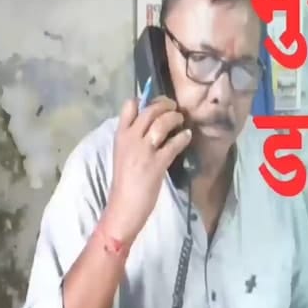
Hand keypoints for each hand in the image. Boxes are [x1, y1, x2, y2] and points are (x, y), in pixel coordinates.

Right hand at [100, 96, 191, 244]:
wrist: (123, 207)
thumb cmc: (125, 182)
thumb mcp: (124, 154)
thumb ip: (134, 138)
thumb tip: (152, 124)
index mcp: (120, 136)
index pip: (129, 107)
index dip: (146, 100)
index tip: (157, 101)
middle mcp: (130, 139)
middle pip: (150, 111)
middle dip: (165, 105)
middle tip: (174, 108)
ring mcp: (143, 151)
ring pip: (161, 123)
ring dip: (175, 118)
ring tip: (181, 121)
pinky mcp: (156, 164)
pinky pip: (173, 144)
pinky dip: (183, 137)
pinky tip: (187, 136)